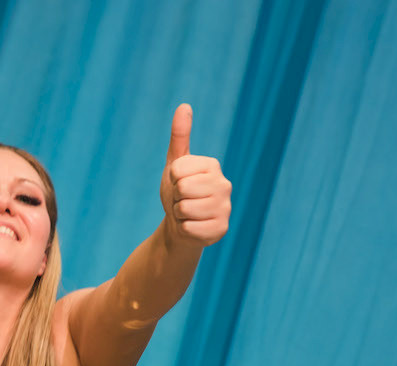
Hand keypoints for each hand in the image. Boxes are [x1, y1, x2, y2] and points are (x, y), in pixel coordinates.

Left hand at [160, 103, 231, 246]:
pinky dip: (185, 229)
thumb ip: (180, 136)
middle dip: (176, 197)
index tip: (179, 183)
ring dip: (179, 214)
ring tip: (188, 213)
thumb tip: (184, 106)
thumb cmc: (178, 192)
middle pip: (182, 188)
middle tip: (184, 200)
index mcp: (212, 166)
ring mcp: (225, 208)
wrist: (181, 225)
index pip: (177, 169)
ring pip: (185, 209)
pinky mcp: (221, 229)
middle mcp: (224, 185)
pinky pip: (190, 228)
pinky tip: (193, 227)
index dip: (172, 179)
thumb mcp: (175, 163)